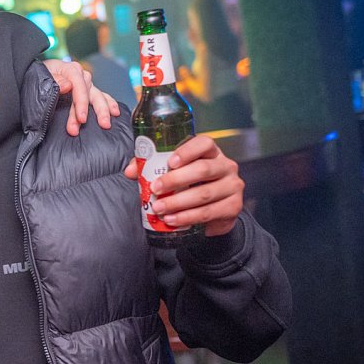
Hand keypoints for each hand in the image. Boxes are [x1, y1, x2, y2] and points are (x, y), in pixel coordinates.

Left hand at [41, 59, 120, 134]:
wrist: (36, 76)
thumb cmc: (38, 76)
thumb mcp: (42, 77)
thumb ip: (54, 81)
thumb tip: (68, 85)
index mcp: (70, 69)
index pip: (80, 87)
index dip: (82, 104)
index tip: (81, 119)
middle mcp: (81, 76)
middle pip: (91, 94)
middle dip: (96, 111)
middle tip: (101, 125)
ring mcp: (86, 83)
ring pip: (98, 96)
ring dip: (104, 111)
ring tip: (107, 123)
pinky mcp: (87, 91)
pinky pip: (102, 97)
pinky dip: (109, 104)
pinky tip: (115, 113)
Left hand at [122, 135, 242, 235]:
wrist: (215, 211)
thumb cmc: (192, 184)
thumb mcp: (176, 173)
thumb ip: (152, 167)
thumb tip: (131, 171)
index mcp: (211, 152)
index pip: (204, 143)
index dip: (187, 151)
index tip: (170, 163)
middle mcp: (226, 166)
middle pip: (203, 169)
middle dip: (175, 180)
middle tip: (155, 189)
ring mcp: (232, 186)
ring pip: (204, 193)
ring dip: (178, 203)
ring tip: (159, 208)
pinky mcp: (233, 206)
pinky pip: (208, 212)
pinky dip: (187, 217)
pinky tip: (173, 220)